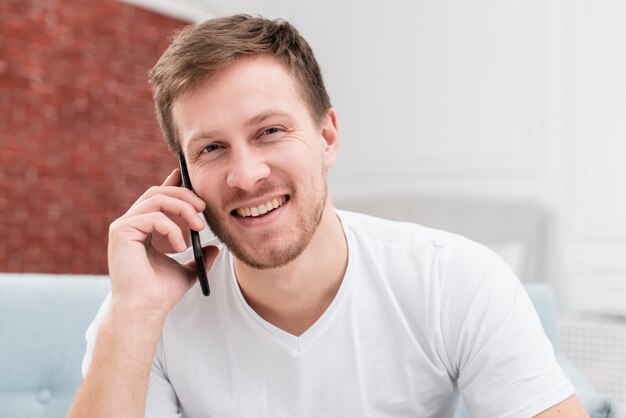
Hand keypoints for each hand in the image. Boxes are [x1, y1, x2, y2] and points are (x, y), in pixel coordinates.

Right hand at [107, 169, 218, 315]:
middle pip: (159, 192)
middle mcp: (130, 224)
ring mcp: (123, 226)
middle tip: (204, 209)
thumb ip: (199, 258)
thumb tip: (215, 248)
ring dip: (183, 209)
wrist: (146, 310)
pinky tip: (180, 247)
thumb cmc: (160, 294)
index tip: (189, 177)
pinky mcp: (121, 231)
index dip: (174, 183)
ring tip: (199, 228)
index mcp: (142, 228)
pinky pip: (153, 216)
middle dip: (185, 195)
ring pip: (157, 199)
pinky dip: (172, 229)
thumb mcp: (186, 270)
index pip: (158, 197)